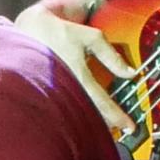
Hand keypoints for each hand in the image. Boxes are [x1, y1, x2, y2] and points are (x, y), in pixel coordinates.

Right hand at [16, 2, 134, 127]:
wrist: (29, 29)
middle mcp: (65, 88)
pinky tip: (84, 114)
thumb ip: (111, 56)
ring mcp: (54, 91)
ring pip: (75, 114)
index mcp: (77, 76)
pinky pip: (64, 107)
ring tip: (105, 123)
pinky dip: (77, 112)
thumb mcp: (90, 38)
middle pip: (88, 115)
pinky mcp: (46, 91)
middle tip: (121, 130)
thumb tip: (130, 73)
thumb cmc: (59, 32)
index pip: (102, 103)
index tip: (130, 127)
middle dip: (106, 124)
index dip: (118, 117)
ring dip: (91, 120)